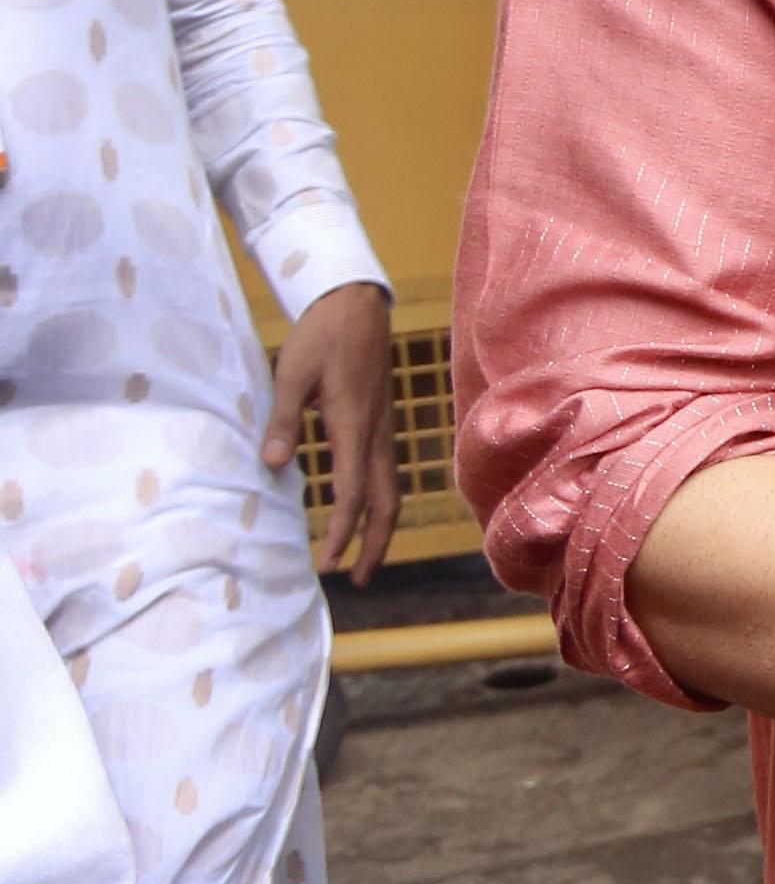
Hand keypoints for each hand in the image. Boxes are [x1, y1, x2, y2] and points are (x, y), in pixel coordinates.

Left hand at [264, 280, 398, 581]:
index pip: (351, 494)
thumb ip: (282, 421)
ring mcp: (383, 430)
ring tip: (364, 557)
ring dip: (380, 528)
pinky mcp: (382, 424)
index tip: (327, 563)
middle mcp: (376, 435)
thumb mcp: (290, 373)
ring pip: (392, 491)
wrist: (357, 304)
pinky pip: (386, 474)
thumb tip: (273, 465)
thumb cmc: (321, 335)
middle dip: (374, 545)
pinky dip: (379, 503)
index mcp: (352, 426)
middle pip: (386, 504)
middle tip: (357, 579)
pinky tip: (362, 510)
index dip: (341, 533)